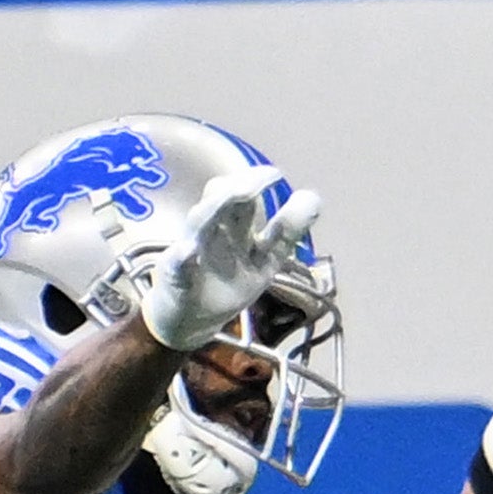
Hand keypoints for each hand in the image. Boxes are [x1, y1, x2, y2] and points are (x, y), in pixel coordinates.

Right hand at [137, 168, 322, 353]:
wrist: (188, 319)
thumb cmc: (227, 282)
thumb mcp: (265, 260)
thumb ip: (288, 231)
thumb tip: (314, 198)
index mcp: (236, 228)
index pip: (243, 196)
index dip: (258, 182)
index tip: (276, 175)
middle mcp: (215, 232)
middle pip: (224, 200)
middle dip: (242, 186)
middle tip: (266, 176)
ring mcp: (194, 252)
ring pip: (201, 222)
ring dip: (216, 207)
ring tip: (235, 194)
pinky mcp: (178, 278)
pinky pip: (179, 266)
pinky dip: (184, 258)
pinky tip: (189, 253)